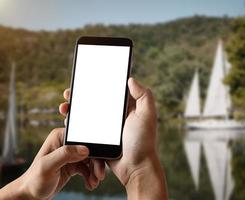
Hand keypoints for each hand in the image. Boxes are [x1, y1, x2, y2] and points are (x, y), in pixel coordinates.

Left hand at [0, 128, 104, 199]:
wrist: (31, 195)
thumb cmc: (34, 180)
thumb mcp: (48, 166)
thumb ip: (65, 154)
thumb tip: (85, 148)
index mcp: (59, 137)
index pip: (83, 138)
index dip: (93, 149)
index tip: (99, 161)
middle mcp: (66, 143)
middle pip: (89, 149)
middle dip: (96, 163)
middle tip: (99, 175)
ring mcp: (70, 154)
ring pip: (91, 159)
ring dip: (95, 171)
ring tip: (94, 182)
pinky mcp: (73, 164)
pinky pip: (87, 168)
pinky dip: (90, 176)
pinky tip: (90, 184)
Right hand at [60, 77, 167, 198]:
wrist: (135, 168)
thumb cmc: (143, 142)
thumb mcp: (147, 115)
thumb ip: (144, 96)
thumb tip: (130, 79)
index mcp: (126, 108)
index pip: (108, 92)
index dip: (95, 85)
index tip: (82, 81)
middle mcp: (115, 117)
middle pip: (94, 103)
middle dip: (79, 97)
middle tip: (68, 95)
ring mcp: (106, 129)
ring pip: (87, 116)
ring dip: (74, 111)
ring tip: (64, 108)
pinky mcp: (99, 140)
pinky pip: (85, 131)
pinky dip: (75, 127)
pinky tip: (67, 123)